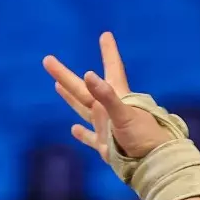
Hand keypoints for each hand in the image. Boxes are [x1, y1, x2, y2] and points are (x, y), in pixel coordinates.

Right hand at [43, 32, 169, 159]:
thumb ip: (106, 96)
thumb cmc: (143, 136)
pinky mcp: (104, 145)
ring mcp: (105, 126)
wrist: (152, 163)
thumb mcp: (124, 114)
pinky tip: (73, 129)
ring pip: (82, 108)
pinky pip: (89, 137)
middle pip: (82, 88)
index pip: (112, 68)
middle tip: (48, 59)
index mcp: (118, 96)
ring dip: (70, 97)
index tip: (106, 35)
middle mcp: (109, 108)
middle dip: (65, 75)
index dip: (109, 52)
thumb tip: (88, 75)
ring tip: (57, 85)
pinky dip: (81, 133)